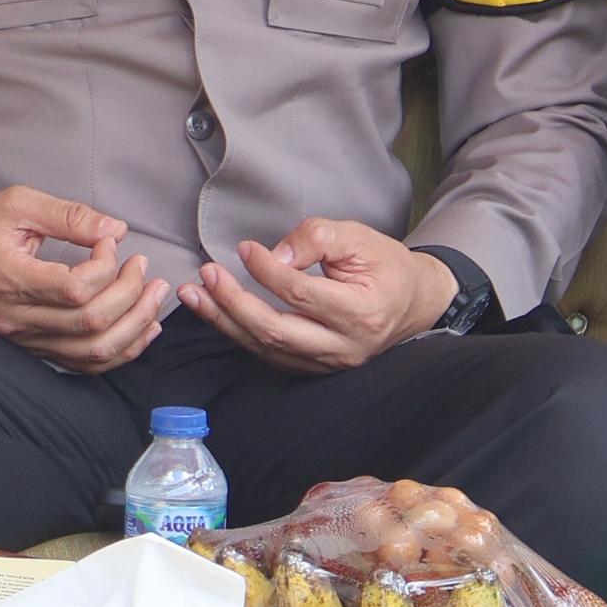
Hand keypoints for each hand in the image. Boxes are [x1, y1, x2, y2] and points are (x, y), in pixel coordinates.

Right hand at [0, 186, 172, 370]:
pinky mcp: (35, 350)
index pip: (74, 288)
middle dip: (131, 294)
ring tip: (153, 296)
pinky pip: (86, 364)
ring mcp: (26, 341)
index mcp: (9, 278)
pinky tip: (143, 329)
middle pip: (90, 322)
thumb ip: (68, 215)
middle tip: (143, 266)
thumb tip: (115, 229)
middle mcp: (17, 318)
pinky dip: (122, 350)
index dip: (105, 266)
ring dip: (135, 325)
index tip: (108, 243)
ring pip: (93, 351)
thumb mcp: (16, 205)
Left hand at [183, 219, 457, 374]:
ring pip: (266, 348)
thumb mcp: (359, 237)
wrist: (413, 302)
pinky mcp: (314, 368)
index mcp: (361, 312)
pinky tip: (215, 312)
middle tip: (207, 274)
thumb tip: (274, 256)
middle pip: (276, 331)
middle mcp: (344, 347)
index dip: (267, 271)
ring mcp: (328, 364)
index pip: (301, 294)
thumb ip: (317, 239)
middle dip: (233, 303)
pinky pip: (269, 355)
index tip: (245, 248)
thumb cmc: (386, 265)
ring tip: (194, 294)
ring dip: (225, 321)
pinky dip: (238, 333)